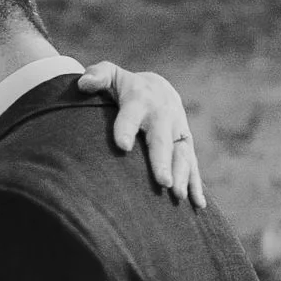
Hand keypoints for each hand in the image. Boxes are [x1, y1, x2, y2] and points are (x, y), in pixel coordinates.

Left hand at [79, 62, 206, 207]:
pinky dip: (196, 184)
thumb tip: (83, 84)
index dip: (126, 128)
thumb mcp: (111, 75)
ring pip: (181, 154)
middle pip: (161, 139)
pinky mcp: (185, 145)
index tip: (122, 145)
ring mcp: (176, 131)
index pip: (131, 114)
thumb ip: (97, 76)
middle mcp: (162, 115)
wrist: (159, 88)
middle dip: (162, 160)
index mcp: (140, 99)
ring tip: (178, 196)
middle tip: (162, 181)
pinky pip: (192, 165)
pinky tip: (198, 205)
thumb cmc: (125, 87)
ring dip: (182, 175)